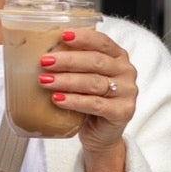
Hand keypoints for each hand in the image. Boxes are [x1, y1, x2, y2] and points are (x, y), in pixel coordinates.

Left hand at [38, 27, 136, 171]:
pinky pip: (95, 104)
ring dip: (67, 81)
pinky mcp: (122, 112)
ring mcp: (127, 92)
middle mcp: (126, 72)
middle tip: (45, 61)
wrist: (101, 136)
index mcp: (118, 57)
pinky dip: (74, 101)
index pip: (102, 41)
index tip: (62, 36)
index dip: (83, 37)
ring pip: (94, 83)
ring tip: (45, 81)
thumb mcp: (84, 79)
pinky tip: (58, 99)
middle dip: (68, 60)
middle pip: (96, 62)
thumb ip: (75, 65)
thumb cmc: (89, 102)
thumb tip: (43, 51)